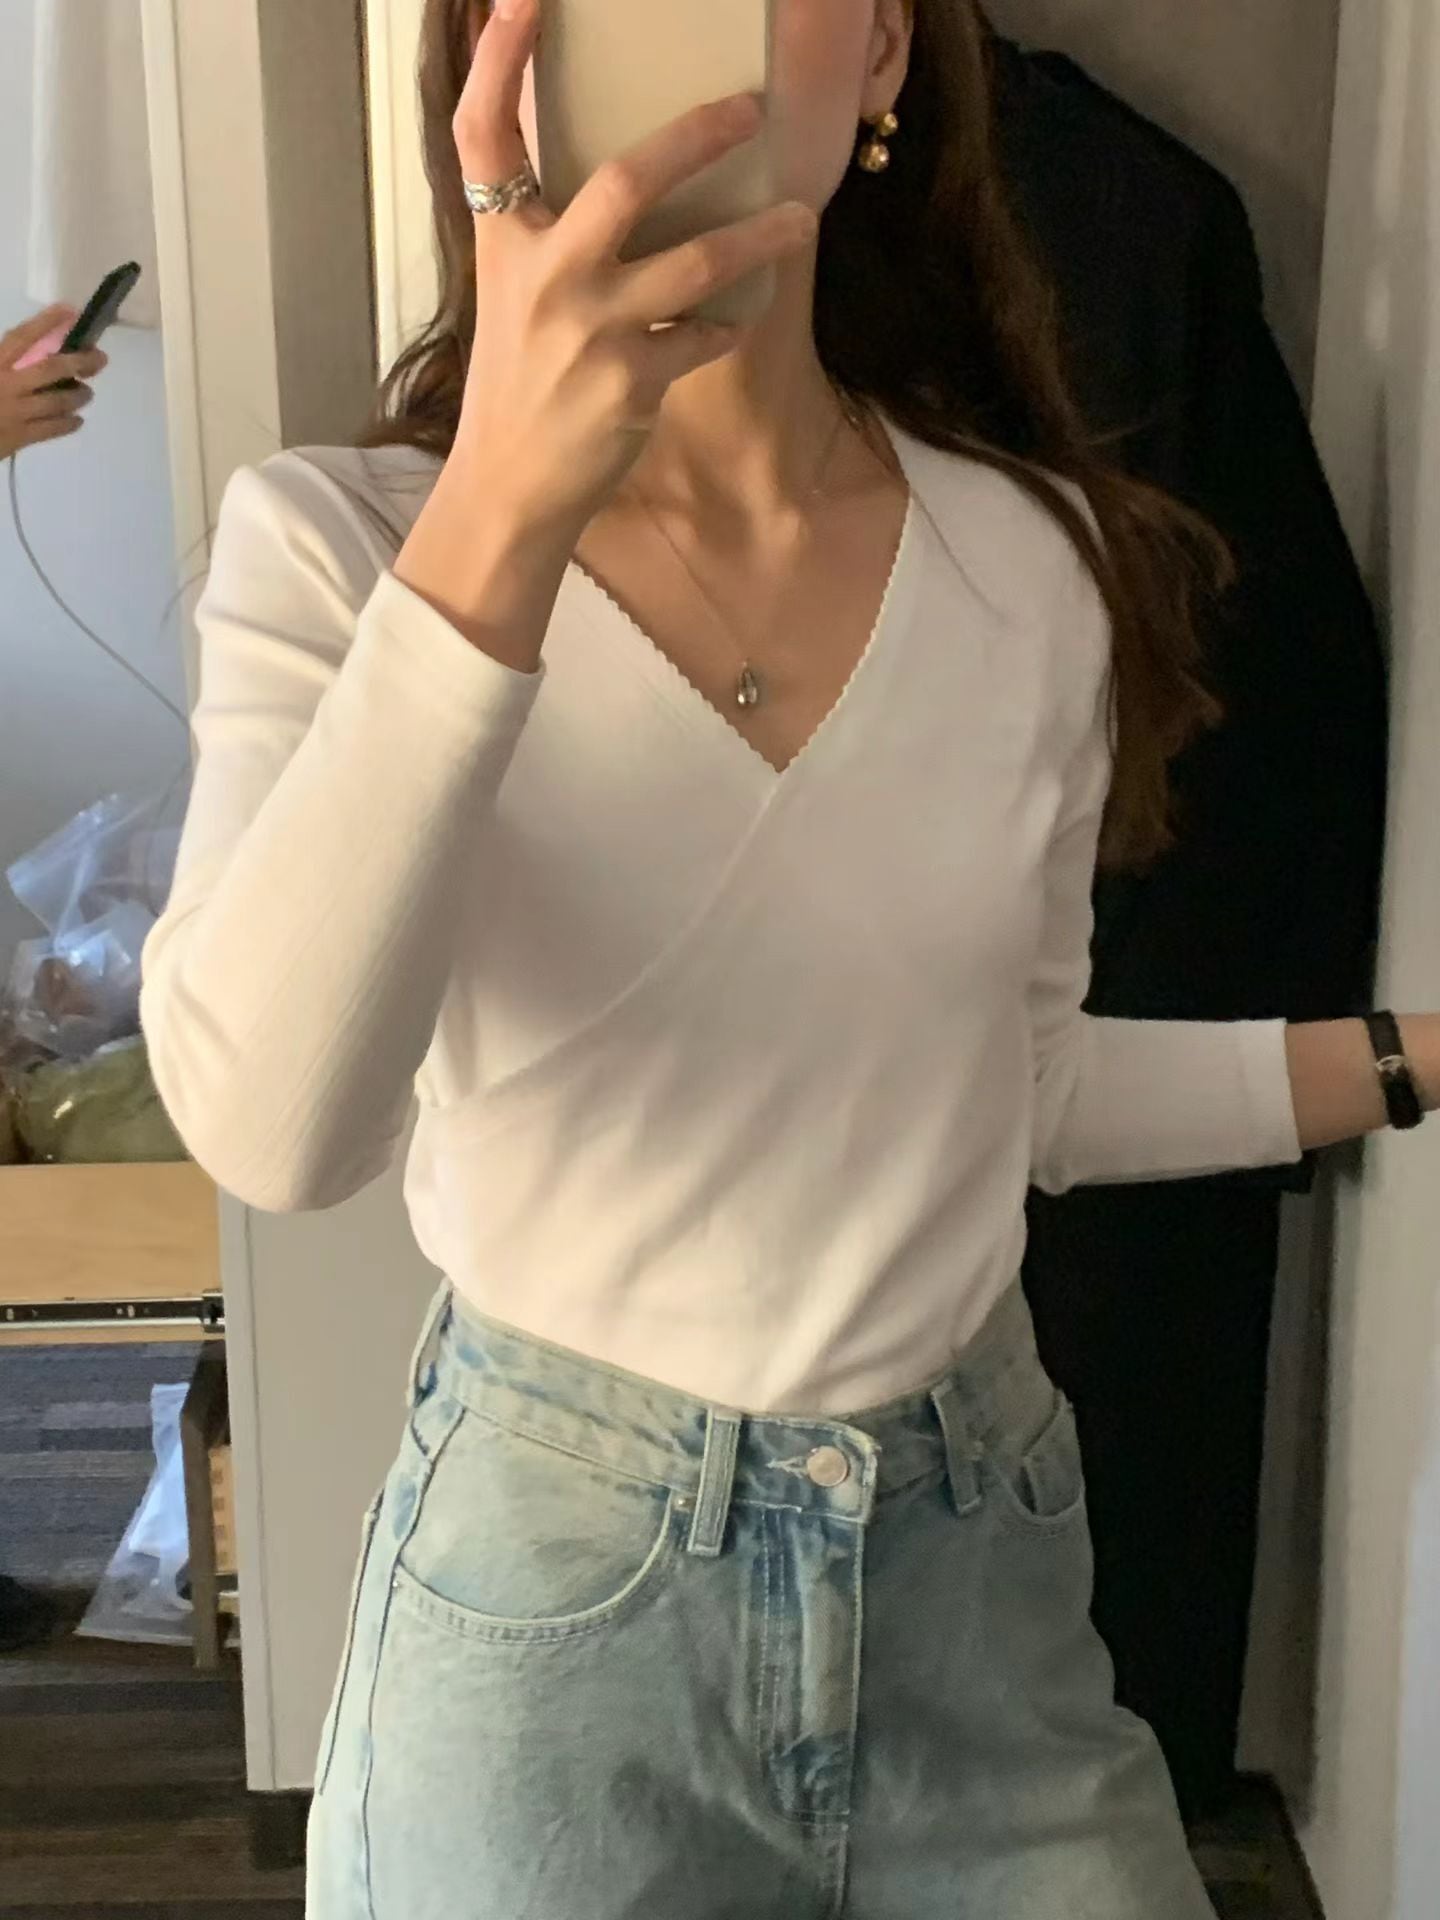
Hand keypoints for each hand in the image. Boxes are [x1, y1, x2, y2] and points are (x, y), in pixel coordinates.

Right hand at [0, 306, 108, 461]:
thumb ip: (2, 357)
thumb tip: (23, 347)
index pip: (22, 337)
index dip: (45, 322)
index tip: (68, 311)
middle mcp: (8, 385)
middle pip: (51, 370)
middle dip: (79, 362)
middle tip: (100, 359)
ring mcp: (16, 413)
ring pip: (58, 402)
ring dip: (78, 396)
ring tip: (87, 393)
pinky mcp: (20, 438)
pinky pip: (52, 430)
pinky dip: (68, 424)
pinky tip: (77, 420)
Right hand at [451, 0, 816, 537]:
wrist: (509, 486)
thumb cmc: (517, 387)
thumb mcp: (514, 297)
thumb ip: (553, 236)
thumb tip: (626, 185)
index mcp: (503, 243)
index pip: (483, 131)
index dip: (500, 58)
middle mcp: (543, 277)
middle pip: (626, 179)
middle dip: (698, 136)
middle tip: (751, 110)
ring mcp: (588, 330)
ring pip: (695, 262)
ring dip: (759, 236)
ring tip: (803, 219)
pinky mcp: (630, 383)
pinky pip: (704, 337)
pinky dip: (729, 325)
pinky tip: (743, 316)